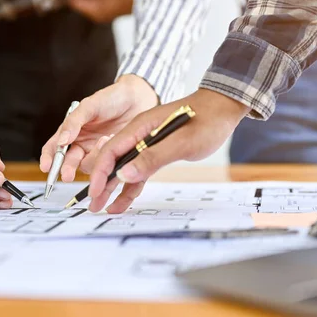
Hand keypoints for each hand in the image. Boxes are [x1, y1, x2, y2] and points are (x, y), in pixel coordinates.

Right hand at [40, 75, 157, 179]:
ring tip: (105, 139)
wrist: (137, 98)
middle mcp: (81, 144)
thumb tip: (61, 140)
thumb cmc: (112, 98)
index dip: (48, 159)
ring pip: (87, 166)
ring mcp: (96, 151)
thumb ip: (74, 122)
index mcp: (71, 131)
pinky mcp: (111, 156)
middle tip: (68, 174)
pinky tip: (111, 141)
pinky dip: (107, 157)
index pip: (54, 148)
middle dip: (67, 168)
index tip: (46, 167)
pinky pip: (104, 165)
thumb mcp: (90, 106)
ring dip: (93, 157)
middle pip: (68, 162)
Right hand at [87, 89, 249, 212]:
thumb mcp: (181, 142)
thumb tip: (123, 175)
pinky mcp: (158, 151)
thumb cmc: (207, 120)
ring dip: (114, 189)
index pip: (111, 150)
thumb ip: (152, 157)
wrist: (224, 108)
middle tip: (93, 206)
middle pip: (114, 161)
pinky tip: (123, 201)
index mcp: (140, 127)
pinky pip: (140, 171)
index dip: (100, 172)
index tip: (95, 191)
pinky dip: (132, 186)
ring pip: (126, 169)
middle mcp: (140, 134)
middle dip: (102, 184)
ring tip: (104, 209)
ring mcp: (148, 143)